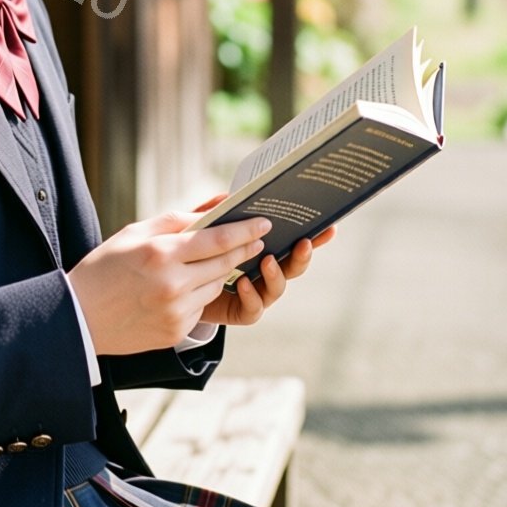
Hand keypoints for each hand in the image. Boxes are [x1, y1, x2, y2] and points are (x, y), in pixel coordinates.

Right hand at [68, 194, 275, 355]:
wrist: (78, 317)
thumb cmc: (104, 268)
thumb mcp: (135, 233)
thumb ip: (178, 219)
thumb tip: (215, 205)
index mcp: (161, 254)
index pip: (217, 239)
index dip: (245, 231)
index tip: (264, 222)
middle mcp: (172, 284)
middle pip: (224, 263)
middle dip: (242, 250)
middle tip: (256, 239)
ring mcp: (175, 311)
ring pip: (216, 286)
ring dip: (221, 272)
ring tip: (216, 261)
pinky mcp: (175, 330)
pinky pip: (201, 308)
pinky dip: (200, 294)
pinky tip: (187, 287)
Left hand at [186, 191, 336, 327]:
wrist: (176, 288)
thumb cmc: (193, 254)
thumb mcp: (199, 230)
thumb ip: (213, 215)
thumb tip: (226, 196)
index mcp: (263, 248)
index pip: (292, 240)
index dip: (314, 236)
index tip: (329, 226)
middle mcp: (265, 271)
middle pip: (293, 265)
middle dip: (302, 255)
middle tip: (303, 242)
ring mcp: (256, 292)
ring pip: (277, 287)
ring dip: (276, 274)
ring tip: (267, 261)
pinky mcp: (241, 311)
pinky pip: (254, 309)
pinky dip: (251, 296)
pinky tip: (242, 283)